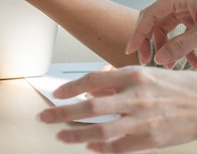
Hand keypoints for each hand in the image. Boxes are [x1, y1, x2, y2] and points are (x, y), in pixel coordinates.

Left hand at [38, 66, 196, 152]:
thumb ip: (114, 82)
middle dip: (63, 113)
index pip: (92, 79)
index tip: (56, 94)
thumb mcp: (143, 74)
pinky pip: (119, 147)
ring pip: (102, 130)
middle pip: (91, 106)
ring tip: (61, 136)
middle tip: (45, 117)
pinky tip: (89, 146)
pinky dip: (101, 148)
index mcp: (133, 76)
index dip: (70, 88)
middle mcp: (136, 97)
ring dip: (76, 134)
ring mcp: (144, 120)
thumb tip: (87, 90)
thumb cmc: (173, 87)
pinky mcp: (152, 139)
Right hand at [126, 0, 196, 67]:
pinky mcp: (194, 12)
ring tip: (172, 65)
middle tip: (148, 61)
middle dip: (154, 43)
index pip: (149, 14)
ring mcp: (187, 4)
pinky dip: (184, 44)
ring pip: (168, 27)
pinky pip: (181, 29)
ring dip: (170, 47)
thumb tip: (160, 59)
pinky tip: (190, 60)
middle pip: (156, 21)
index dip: (139, 34)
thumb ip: (181, 46)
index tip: (131, 50)